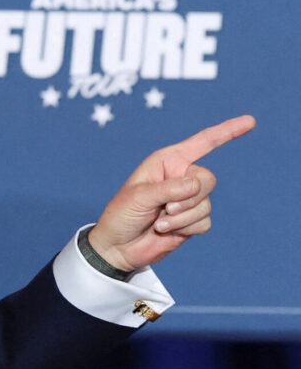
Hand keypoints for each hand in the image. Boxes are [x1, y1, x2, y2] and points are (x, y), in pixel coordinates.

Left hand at [88, 114, 254, 273]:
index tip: (250, 121)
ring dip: (182, 218)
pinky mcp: (192, 220)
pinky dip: (186, 228)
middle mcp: (181, 177)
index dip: (227, 132)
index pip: (202, 143)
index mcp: (167, 161)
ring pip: (206, 204)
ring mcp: (188, 200)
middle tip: (165, 208)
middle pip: (208, 179)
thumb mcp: (139, 197)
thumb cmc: (121, 215)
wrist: (118, 247)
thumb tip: (196, 185)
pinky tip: (166, 231)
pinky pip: (205, 222)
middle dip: (188, 198)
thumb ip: (168, 189)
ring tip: (158, 222)